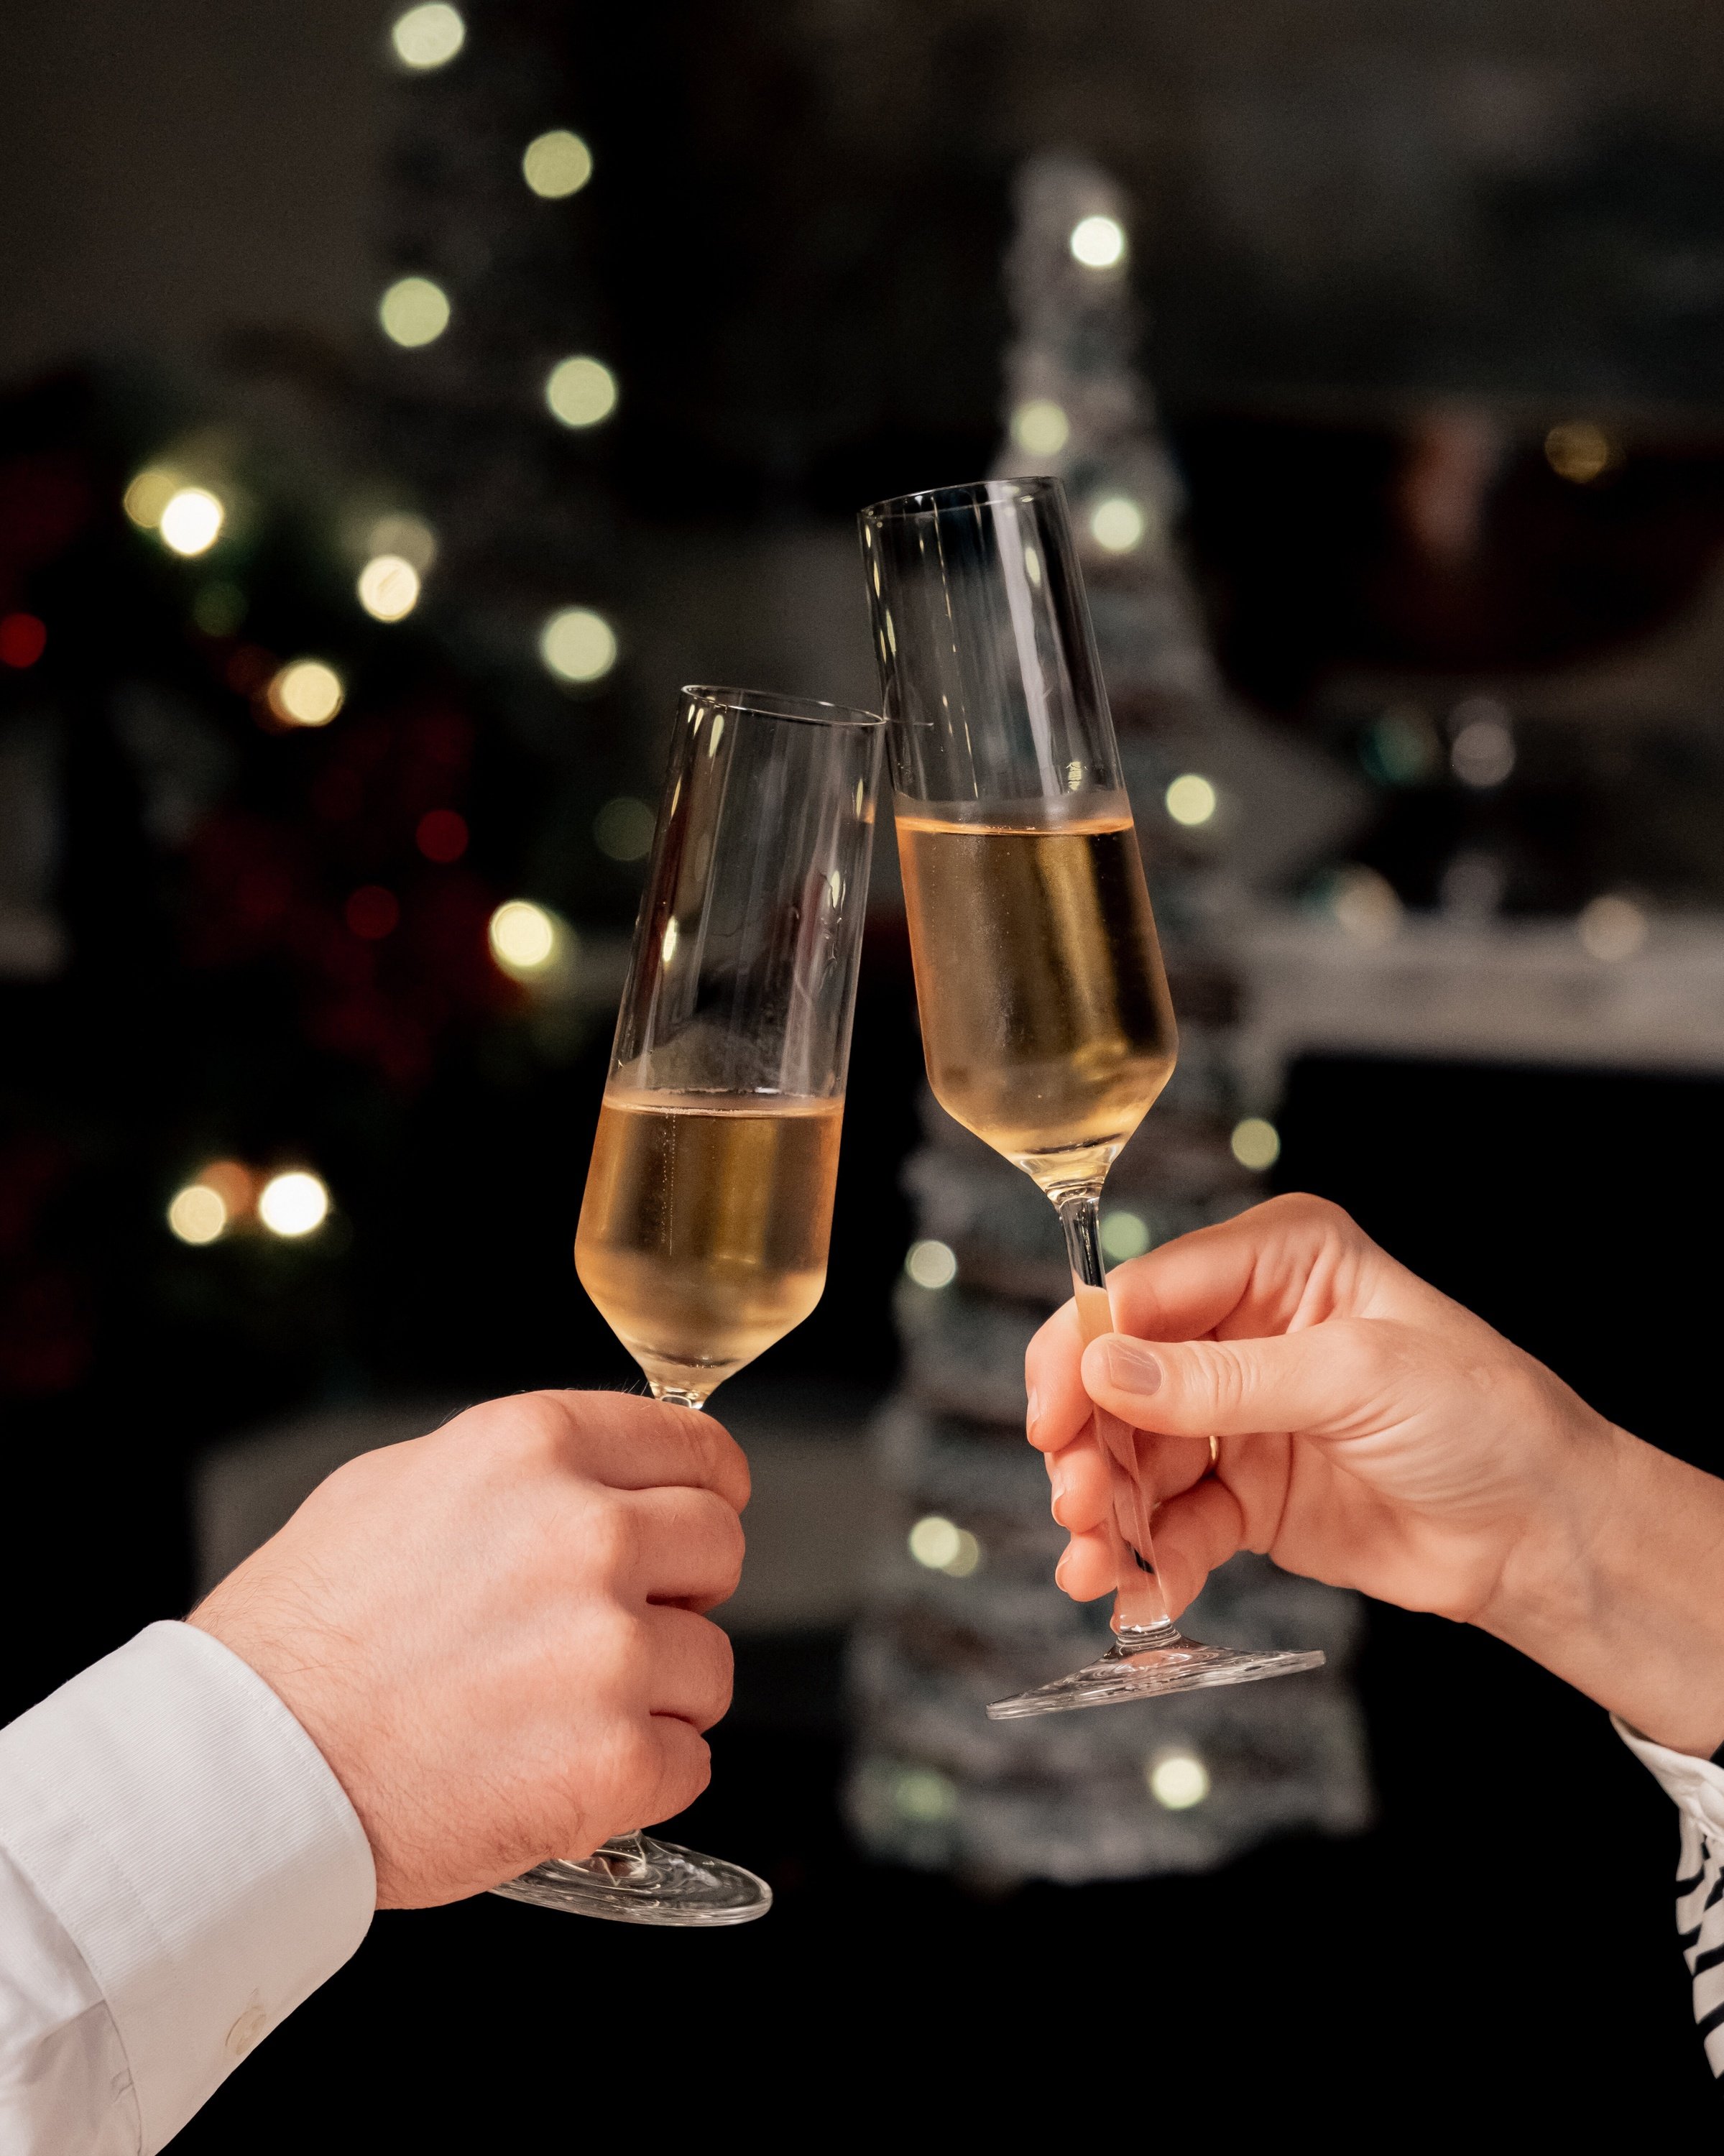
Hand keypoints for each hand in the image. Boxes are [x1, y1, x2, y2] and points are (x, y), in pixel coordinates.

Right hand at [189, 1390, 745, 1906]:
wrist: (244, 1772)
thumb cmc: (302, 1636)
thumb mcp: (396, 1486)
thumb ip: (518, 1475)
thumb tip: (601, 1480)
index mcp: (534, 1448)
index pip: (698, 1450)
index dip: (706, 1490)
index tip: (701, 1516)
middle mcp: (585, 1533)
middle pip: (720, 1547)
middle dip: (681, 1591)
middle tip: (608, 1632)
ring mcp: (607, 1648)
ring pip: (712, 1665)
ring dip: (656, 1695)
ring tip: (556, 1714)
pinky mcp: (615, 1758)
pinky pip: (691, 1762)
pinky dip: (639, 1779)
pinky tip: (556, 1770)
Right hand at [1025, 1193, 1723, 1754]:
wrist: (1546, 1535)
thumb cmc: (1484, 1419)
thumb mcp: (1353, 1378)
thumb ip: (1221, 1379)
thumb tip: (1104, 1371)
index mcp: (1276, 1259)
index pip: (1144, 1292)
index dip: (1084, 1352)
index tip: (1053, 1417)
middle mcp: (1243, 1327)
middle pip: (1120, 1379)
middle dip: (1089, 1445)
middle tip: (1078, 1505)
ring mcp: (1240, 1413)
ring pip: (1133, 1455)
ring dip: (1106, 1510)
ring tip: (1095, 1564)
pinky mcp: (1245, 1493)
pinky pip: (1171, 1520)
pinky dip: (1146, 1557)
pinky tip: (1135, 1591)